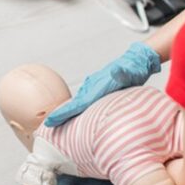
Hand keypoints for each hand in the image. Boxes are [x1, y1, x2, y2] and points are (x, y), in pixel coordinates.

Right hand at [44, 42, 160, 126]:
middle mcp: (93, 86)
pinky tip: (77, 111)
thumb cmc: (134, 68)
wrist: (136, 60)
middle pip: (74, 104)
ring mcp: (94, 86)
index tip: (50, 121)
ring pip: (78, 101)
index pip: (77, 103)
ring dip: (68, 110)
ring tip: (57, 120)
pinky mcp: (98, 87)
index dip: (63, 113)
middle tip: (47, 124)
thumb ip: (122, 72)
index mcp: (97, 87)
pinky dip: (78, 106)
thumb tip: (116, 70)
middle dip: (60, 114)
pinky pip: (85, 99)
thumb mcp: (130, 71)